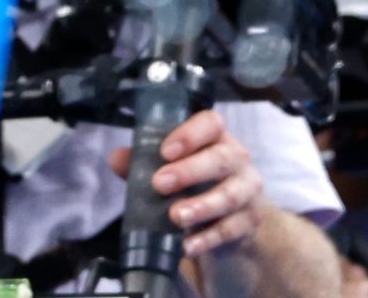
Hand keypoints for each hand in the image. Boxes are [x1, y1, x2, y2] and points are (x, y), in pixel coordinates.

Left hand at [108, 109, 266, 259]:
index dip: (189, 135)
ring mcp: (249, 190)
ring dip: (201, 207)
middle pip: (221, 159)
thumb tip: (116, 159)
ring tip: (175, 217)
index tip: (165, 151)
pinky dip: (208, 238)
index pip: (211, 122)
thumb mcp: (168, 164)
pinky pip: (232, 229)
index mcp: (215, 135)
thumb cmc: (193, 178)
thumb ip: (142, 159)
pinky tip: (188, 245)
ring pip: (230, 196)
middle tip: (160, 184)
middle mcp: (237, 157)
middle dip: (189, 171)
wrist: (229, 215)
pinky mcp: (252, 220)